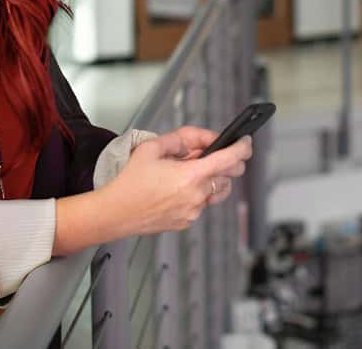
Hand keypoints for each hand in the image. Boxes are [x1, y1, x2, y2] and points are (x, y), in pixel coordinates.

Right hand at [102, 125, 252, 235]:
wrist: (115, 212)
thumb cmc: (129, 182)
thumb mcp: (151, 148)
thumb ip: (179, 139)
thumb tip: (199, 140)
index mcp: (190, 175)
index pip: (230, 159)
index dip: (243, 147)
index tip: (246, 141)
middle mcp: (197, 195)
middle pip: (229, 176)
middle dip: (228, 162)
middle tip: (210, 154)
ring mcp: (193, 211)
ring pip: (217, 191)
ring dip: (213, 179)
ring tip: (189, 172)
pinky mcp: (187, 221)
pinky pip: (202, 203)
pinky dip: (197, 193)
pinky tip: (177, 188)